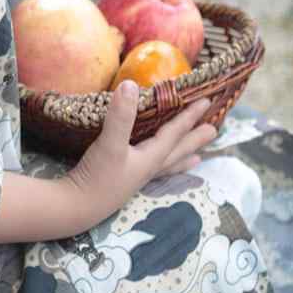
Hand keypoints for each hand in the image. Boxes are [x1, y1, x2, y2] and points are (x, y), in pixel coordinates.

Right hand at [67, 80, 217, 219]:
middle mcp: (148, 168)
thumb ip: (120, 116)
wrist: (77, 207)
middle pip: (177, 151)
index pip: (174, 133)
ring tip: (197, 158)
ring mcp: (136, 177)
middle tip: (214, 131)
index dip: (189, 116)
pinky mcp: (122, 182)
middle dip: (194, 139)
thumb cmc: (97, 176)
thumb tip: (130, 84)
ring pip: (167, 165)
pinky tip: (154, 170)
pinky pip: (152, 172)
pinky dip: (161, 169)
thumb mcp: (110, 143)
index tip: (207, 102)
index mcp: (150, 157)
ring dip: (182, 158)